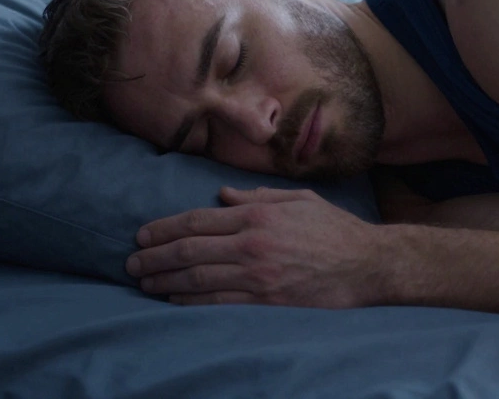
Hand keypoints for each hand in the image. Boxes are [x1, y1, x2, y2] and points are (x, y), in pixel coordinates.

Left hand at [126, 186, 383, 308]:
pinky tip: (173, 301)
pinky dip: (190, 303)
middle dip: (154, 256)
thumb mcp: (298, 200)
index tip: (142, 234)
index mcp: (258, 214)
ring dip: (164, 281)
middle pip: (189, 251)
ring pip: (197, 279)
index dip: (164, 228)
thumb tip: (222, 194)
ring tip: (143, 282)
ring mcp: (258, 276)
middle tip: (130, 262)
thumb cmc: (335, 229)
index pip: (198, 220)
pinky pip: (219, 304)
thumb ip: (258, 196)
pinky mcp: (266, 302)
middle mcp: (252, 244)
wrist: (367, 265)